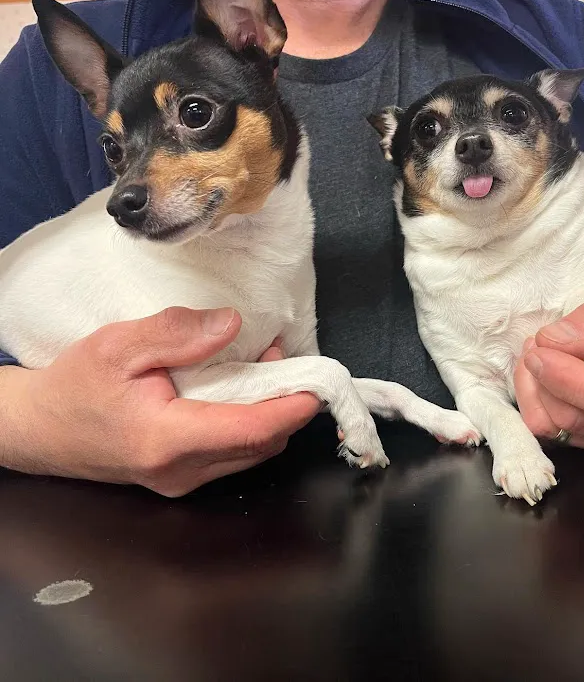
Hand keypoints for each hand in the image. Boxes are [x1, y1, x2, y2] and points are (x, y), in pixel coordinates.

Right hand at [0, 307, 319, 495]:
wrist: (41, 429)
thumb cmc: (75, 386)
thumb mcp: (118, 345)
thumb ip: (177, 333)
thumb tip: (232, 325)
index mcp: (167, 440)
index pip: (253, 430)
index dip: (292, 406)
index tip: (317, 382)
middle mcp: (182, 472)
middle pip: (262, 445)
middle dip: (286, 405)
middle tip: (285, 361)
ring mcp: (183, 482)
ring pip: (251, 454)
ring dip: (269, 415)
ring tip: (263, 369)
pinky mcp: (183, 479)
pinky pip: (233, 455)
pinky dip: (249, 425)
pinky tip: (239, 392)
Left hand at [514, 291, 583, 454]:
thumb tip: (550, 340)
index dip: (563, 376)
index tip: (537, 348)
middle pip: (575, 419)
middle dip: (539, 380)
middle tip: (533, 345)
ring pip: (560, 432)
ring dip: (535, 394)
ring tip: (537, 359)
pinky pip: (562, 436)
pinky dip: (544, 407)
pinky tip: (548, 380)